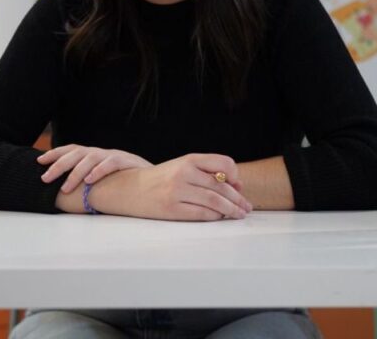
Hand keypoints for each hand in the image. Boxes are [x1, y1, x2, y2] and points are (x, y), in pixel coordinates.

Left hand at [38, 144, 152, 192]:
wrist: (154, 181)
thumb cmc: (125, 182)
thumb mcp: (103, 178)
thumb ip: (87, 178)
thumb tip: (63, 187)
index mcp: (95, 155)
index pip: (72, 149)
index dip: (56, 153)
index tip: (40, 160)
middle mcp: (102, 152)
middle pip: (77, 153)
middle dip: (59, 165)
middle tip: (45, 178)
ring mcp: (114, 155)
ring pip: (90, 158)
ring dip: (76, 173)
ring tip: (66, 187)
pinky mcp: (127, 161)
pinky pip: (111, 163)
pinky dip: (99, 171)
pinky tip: (90, 180)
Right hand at [125, 153, 251, 220]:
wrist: (130, 188)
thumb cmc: (162, 178)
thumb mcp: (183, 166)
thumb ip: (207, 172)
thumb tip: (236, 186)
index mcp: (189, 160)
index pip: (223, 163)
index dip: (235, 176)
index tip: (238, 185)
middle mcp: (183, 173)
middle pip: (221, 187)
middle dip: (237, 199)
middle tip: (246, 206)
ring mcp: (176, 192)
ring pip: (214, 201)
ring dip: (231, 210)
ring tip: (239, 214)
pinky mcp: (171, 209)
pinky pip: (201, 214)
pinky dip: (214, 216)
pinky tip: (220, 217)